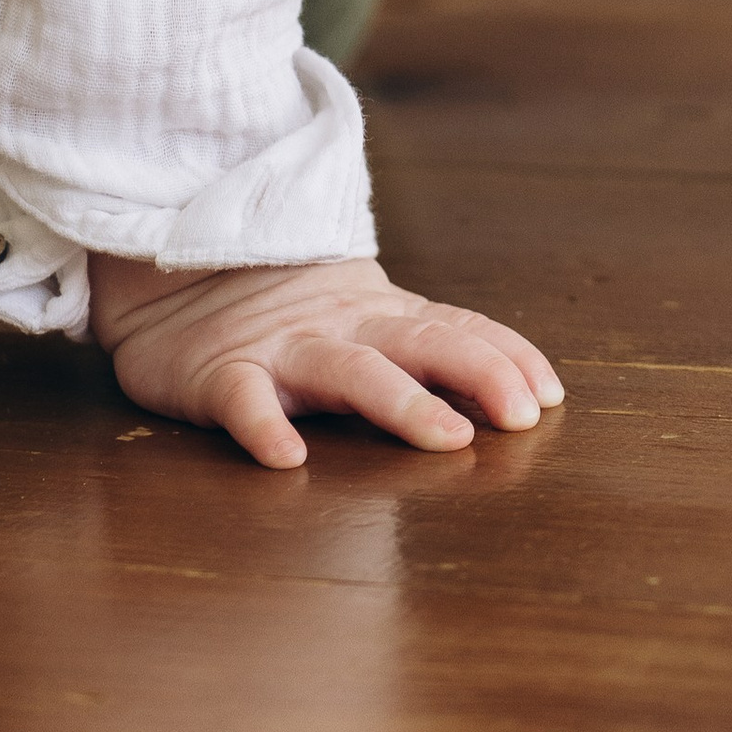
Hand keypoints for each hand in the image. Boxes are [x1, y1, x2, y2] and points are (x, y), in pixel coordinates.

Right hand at [90, 250, 563, 468]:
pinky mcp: (222, 372)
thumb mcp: (364, 323)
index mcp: (382, 317)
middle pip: (422, 343)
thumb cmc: (290, 316)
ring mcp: (285, 349)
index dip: (507, 358)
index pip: (458, 329)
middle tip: (522, 415)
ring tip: (449, 439)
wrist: (182, 273)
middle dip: (478, 373)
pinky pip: (246, 401)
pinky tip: (287, 458)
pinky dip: (266, 427)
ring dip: (404, 403)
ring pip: (351, 372)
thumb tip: (516, 395)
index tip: (549, 396)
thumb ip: (425, 352)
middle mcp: (344, 328)